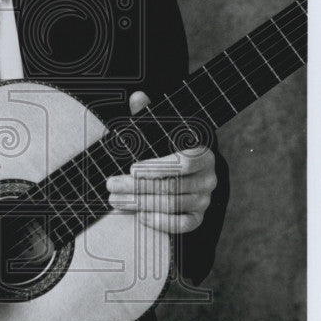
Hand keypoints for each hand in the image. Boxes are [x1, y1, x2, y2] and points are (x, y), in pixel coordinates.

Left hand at [106, 92, 217, 233]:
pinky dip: (161, 221)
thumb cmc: (168, 152)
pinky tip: (140, 216)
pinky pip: (183, 224)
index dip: (156, 168)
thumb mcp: (159, 133)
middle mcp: (209, 178)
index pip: (183, 163)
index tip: (131, 168)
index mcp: (203, 154)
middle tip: (111, 185)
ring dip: (140, 203)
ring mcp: (205, 199)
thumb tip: (137, 96)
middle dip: (136, 187)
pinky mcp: (198, 217)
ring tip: (115, 200)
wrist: (186, 177)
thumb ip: (148, 116)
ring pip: (172, 204)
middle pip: (172, 186)